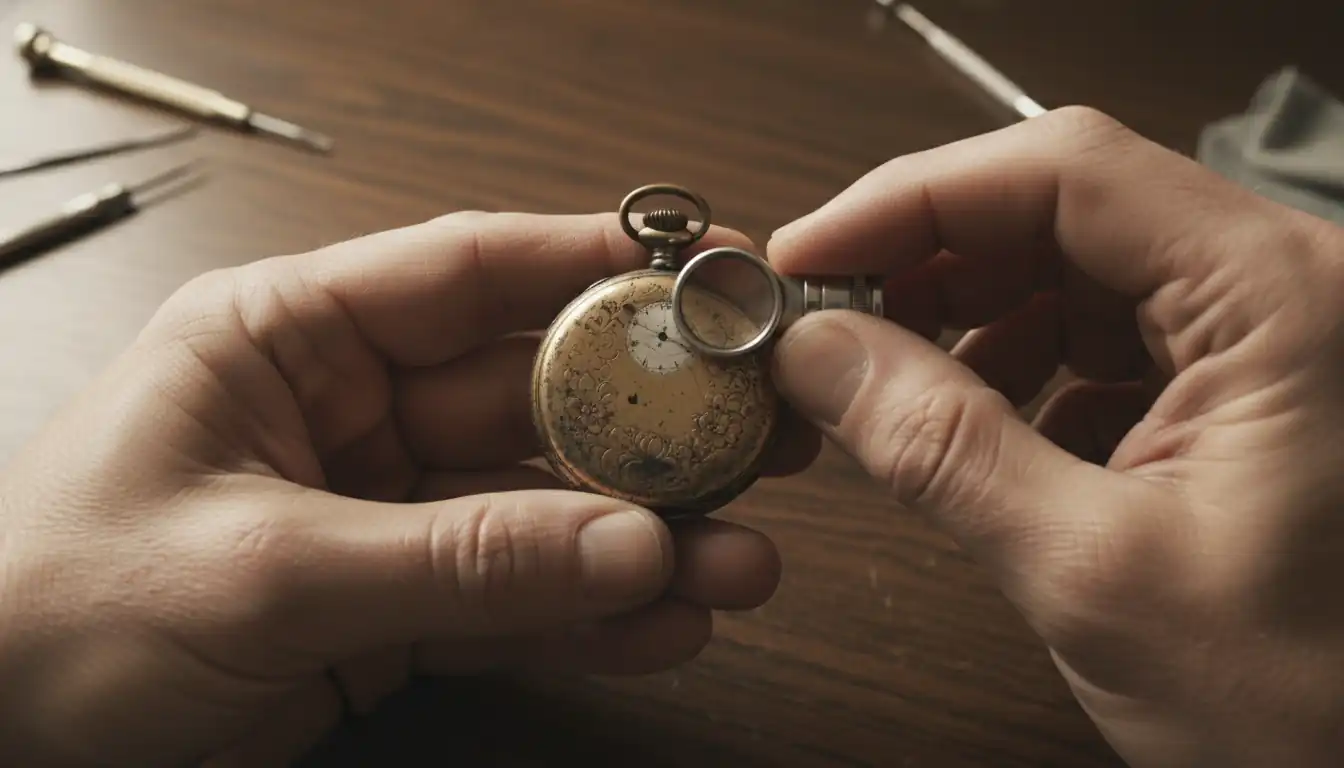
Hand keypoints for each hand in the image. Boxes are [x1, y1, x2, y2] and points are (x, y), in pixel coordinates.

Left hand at [0, 212, 813, 766]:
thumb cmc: (46, 619)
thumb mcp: (258, 572)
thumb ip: (453, 560)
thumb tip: (624, 544)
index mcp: (289, 340)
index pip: (467, 275)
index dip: (594, 269)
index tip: (707, 276)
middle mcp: (346, 412)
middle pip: (530, 401)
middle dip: (647, 430)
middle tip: (755, 443)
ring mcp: (378, 515)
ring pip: (536, 512)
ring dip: (639, 541)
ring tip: (740, 563)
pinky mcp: (389, 608)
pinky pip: (510, 601)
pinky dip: (587, 618)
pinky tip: (665, 624)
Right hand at [768, 107, 1343, 766]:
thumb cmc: (1307, 705)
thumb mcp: (1093, 572)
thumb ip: (942, 446)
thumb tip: (817, 350)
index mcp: (1281, 299)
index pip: (1065, 174)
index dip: (913, 199)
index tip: (808, 253)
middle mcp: (1284, 290)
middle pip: (1062, 211)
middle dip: (928, 262)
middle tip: (824, 324)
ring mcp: (1265, 337)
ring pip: (1075, 271)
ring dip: (966, 318)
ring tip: (889, 387)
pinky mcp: (1241, 388)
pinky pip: (1104, 337)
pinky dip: (1020, 370)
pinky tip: (978, 431)